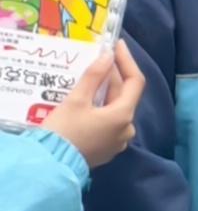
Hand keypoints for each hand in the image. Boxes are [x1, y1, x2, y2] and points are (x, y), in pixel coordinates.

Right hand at [44, 49, 142, 166]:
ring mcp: (118, 141)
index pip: (135, 81)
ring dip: (105, 92)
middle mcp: (127, 129)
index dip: (127, 61)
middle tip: (99, 58)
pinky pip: (108, 122)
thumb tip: (108, 56)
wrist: (51, 165)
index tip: (117, 45)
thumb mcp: (76, 100)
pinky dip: (101, 108)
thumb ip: (94, 76)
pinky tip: (87, 100)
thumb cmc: (63, 131)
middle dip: (112, 76)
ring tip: (91, 76)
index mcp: (124, 115)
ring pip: (115, 109)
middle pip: (123, 96)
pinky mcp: (107, 148)